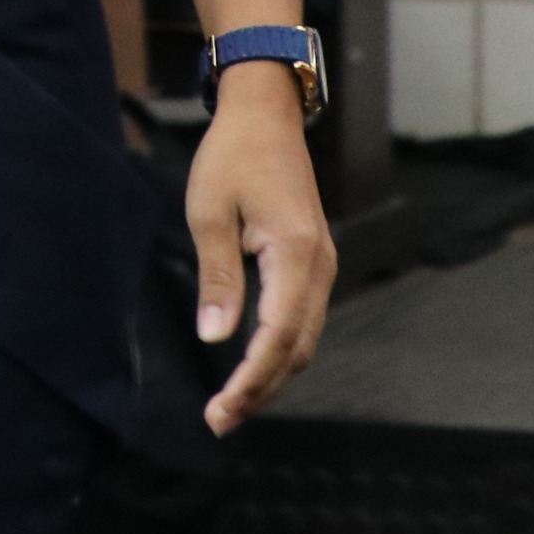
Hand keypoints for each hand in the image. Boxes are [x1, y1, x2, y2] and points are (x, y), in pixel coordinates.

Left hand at [183, 70, 332, 433]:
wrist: (265, 113)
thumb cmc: (232, 156)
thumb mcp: (210, 213)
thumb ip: (217, 278)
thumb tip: (216, 337)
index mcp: (297, 253)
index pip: (278, 335)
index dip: (251, 379)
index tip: (222, 410)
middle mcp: (321, 266)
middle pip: (298, 348)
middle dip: (261, 388)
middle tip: (219, 420)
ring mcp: (323, 265)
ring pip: (305, 338)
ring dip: (272, 374)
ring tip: (232, 403)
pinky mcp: (314, 261)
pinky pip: (303, 319)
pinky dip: (280, 349)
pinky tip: (252, 364)